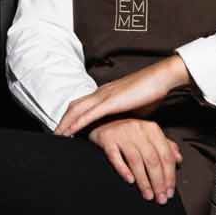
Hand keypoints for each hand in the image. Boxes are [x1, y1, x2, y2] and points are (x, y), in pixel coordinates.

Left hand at [55, 56, 190, 136]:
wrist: (161, 78)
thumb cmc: (150, 93)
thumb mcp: (134, 108)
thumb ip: (124, 116)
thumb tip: (122, 127)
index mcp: (105, 94)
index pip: (82, 105)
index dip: (71, 117)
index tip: (64, 129)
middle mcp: (101, 93)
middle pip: (74, 107)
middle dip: (63, 121)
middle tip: (54, 135)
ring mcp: (104, 96)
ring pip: (77, 110)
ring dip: (65, 124)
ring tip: (57, 136)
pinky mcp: (110, 101)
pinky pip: (88, 114)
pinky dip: (76, 123)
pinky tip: (69, 132)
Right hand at [88, 118, 183, 203]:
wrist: (101, 120)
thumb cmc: (127, 130)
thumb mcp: (149, 134)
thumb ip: (165, 145)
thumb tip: (178, 159)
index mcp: (151, 129)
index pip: (165, 155)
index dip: (170, 176)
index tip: (169, 191)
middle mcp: (138, 129)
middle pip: (152, 160)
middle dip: (158, 182)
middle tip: (160, 197)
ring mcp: (122, 134)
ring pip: (136, 161)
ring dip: (144, 181)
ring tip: (148, 194)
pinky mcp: (107, 139)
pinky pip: (115, 157)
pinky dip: (124, 170)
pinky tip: (130, 180)